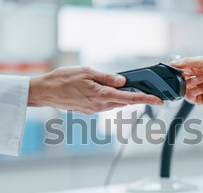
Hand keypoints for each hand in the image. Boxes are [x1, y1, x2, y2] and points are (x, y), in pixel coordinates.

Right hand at [28, 66, 162, 114]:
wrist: (44, 92)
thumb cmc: (62, 79)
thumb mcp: (87, 72)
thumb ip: (107, 77)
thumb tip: (123, 81)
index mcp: (101, 95)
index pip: (129, 98)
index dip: (146, 99)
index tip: (158, 100)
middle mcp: (100, 106)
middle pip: (124, 102)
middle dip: (135, 96)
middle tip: (145, 90)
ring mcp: (94, 110)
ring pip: (115, 104)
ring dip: (121, 97)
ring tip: (124, 87)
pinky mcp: (89, 111)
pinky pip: (105, 105)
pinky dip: (110, 98)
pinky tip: (105, 91)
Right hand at [170, 56, 202, 104]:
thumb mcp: (202, 61)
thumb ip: (186, 61)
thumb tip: (173, 63)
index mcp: (192, 70)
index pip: (178, 72)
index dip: (176, 72)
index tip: (176, 70)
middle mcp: (193, 80)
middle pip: (179, 82)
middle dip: (183, 79)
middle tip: (189, 75)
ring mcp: (196, 89)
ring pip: (183, 91)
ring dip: (190, 85)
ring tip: (200, 80)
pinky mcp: (200, 98)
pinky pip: (191, 98)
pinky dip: (194, 93)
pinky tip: (202, 88)